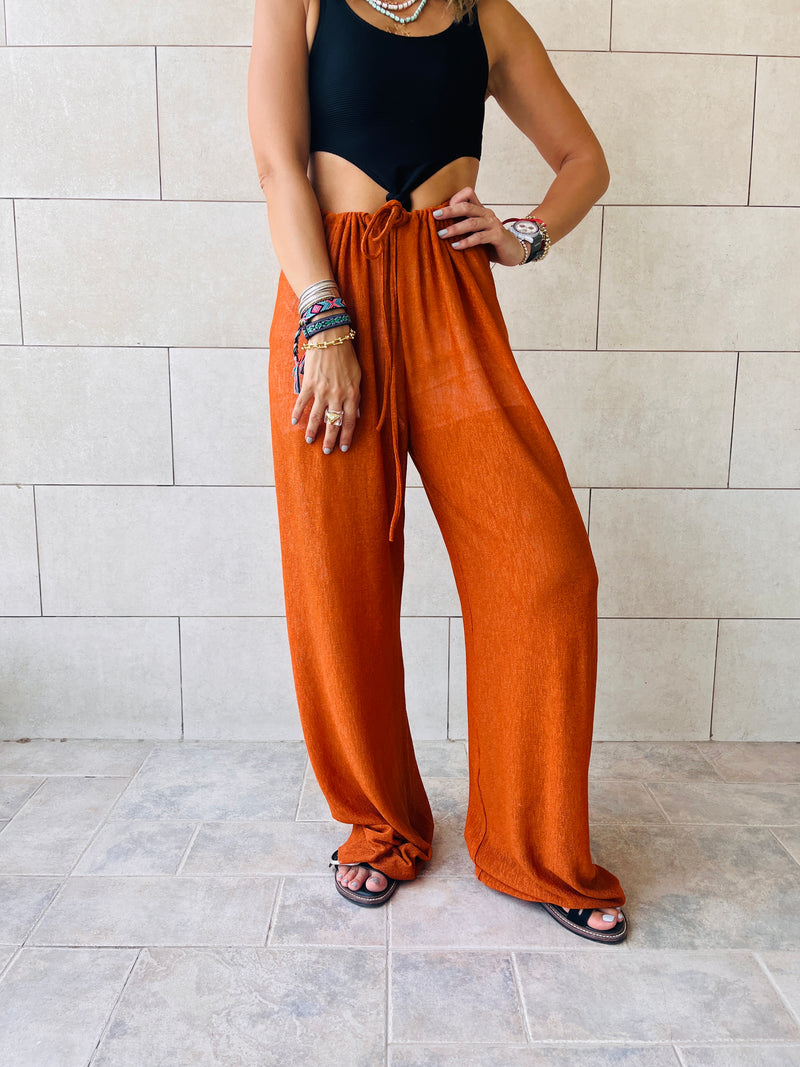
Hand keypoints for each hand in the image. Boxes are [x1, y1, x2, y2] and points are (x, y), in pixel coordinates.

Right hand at [291, 333, 360, 453]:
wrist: (331, 337)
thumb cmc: (346, 355)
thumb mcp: (358, 376)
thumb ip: (356, 395)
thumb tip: (357, 413)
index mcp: (352, 393)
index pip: (351, 421)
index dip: (347, 436)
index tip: (344, 447)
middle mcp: (338, 395)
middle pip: (334, 423)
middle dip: (330, 439)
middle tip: (327, 451)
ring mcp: (322, 390)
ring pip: (316, 417)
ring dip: (312, 431)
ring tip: (310, 441)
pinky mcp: (309, 384)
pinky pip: (302, 403)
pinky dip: (297, 413)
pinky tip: (294, 422)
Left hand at [433, 187, 526, 266]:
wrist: (512, 251)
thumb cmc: (490, 242)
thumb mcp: (476, 231)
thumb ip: (464, 226)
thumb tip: (439, 228)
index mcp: (481, 210)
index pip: (469, 193)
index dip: (456, 197)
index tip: (441, 209)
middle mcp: (487, 214)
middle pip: (467, 206)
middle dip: (450, 211)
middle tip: (435, 216)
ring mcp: (493, 224)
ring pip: (472, 222)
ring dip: (455, 228)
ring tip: (441, 234)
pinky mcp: (497, 236)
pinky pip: (479, 237)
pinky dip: (466, 242)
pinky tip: (455, 246)